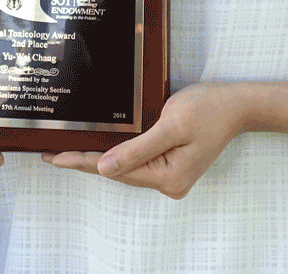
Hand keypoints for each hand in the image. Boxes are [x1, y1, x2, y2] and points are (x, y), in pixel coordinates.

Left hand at [40, 82, 247, 198]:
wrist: (237, 104)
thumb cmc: (208, 109)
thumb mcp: (171, 125)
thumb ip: (137, 149)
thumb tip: (103, 168)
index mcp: (169, 177)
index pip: (116, 171)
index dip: (83, 162)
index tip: (55, 158)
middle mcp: (169, 182)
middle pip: (118, 172)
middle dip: (86, 161)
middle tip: (51, 153)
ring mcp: (170, 175)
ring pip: (126, 167)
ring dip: (99, 158)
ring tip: (67, 151)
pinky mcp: (171, 163)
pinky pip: (137, 160)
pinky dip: (117, 153)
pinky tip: (98, 147)